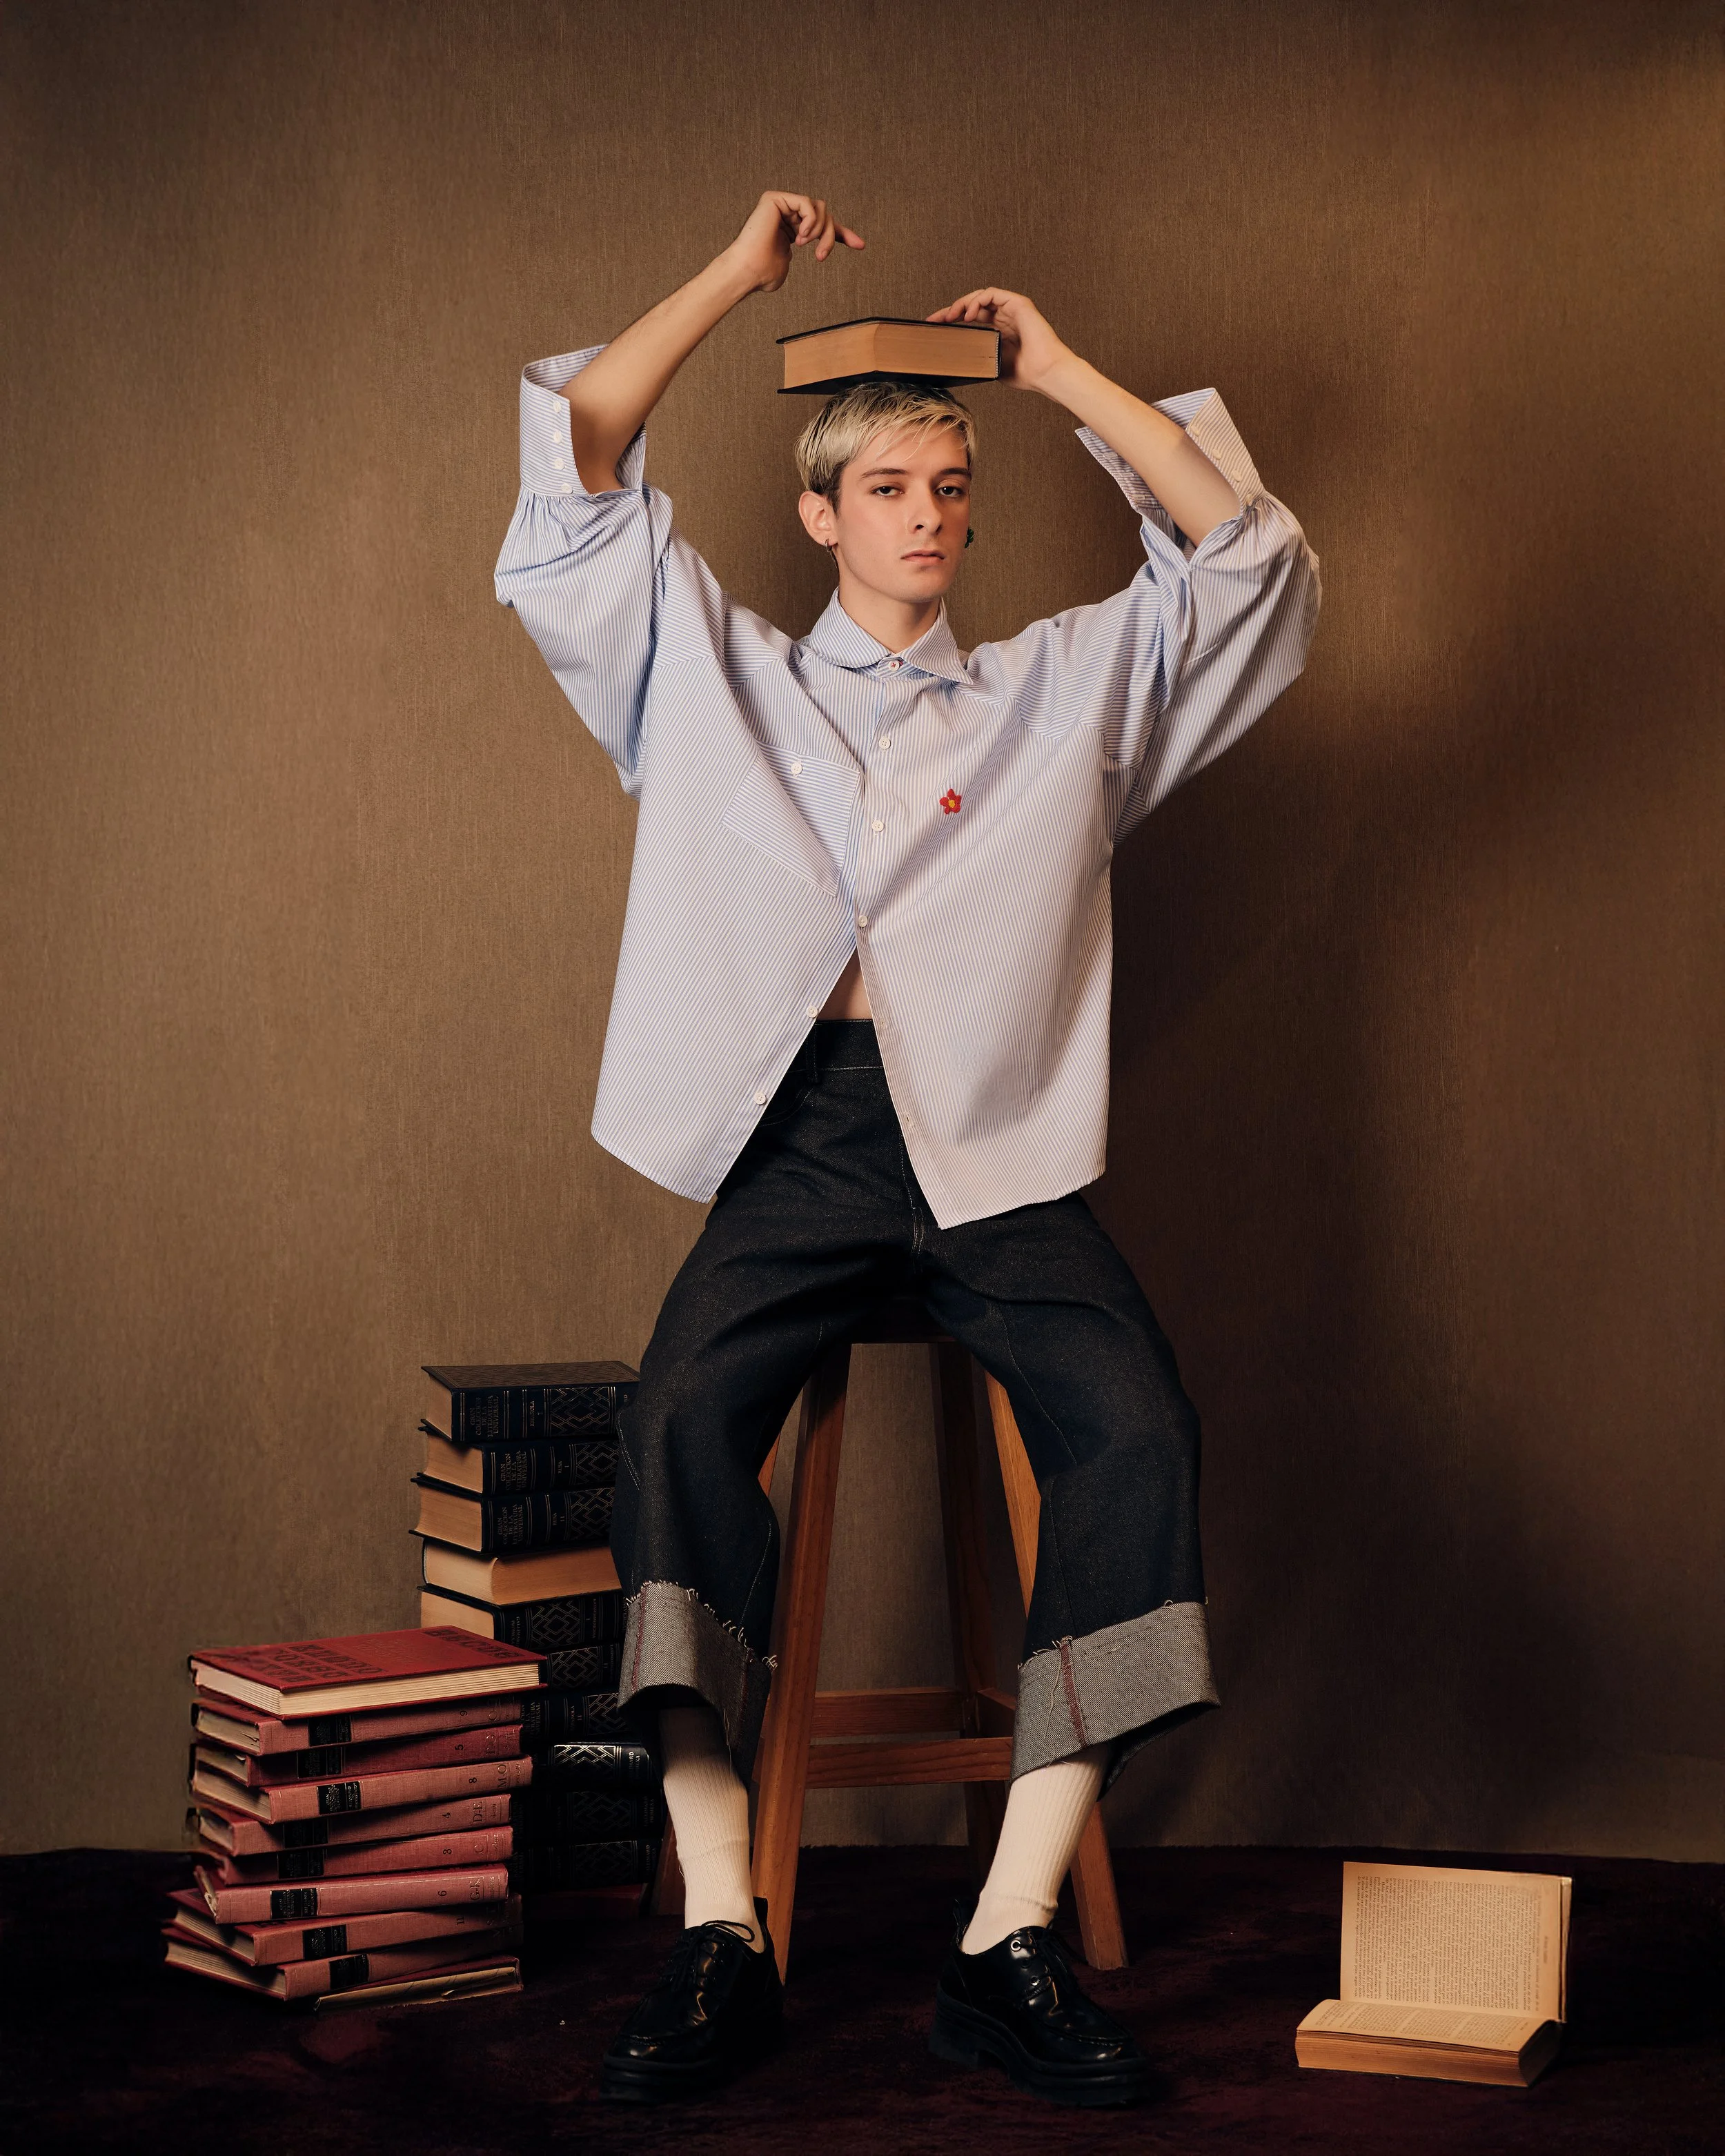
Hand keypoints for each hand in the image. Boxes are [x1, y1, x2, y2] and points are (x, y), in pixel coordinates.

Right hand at [724, 191, 864, 295]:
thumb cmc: (763, 274)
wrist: (747, 272)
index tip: (860, 245)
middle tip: (822, 257)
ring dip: (821, 231)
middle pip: (825, 215)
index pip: (823, 225)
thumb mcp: (789, 265)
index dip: (842, 233)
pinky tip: (800, 237)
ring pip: (819, 208)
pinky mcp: (775, 198)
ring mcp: (780, 204)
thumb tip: (816, 250)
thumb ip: (802, 254)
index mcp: (792, 229)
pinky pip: (807, 203)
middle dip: (830, 236)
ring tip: (808, 248)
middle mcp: (786, 213)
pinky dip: (810, 221)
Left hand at [926, 288, 1070, 393]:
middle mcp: (1005, 316)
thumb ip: (979, 357)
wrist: (1046, 373)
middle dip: (951, 309)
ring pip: (981, 296)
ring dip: (962, 303)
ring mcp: (1012, 308)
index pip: (972, 318)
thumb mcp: (993, 365)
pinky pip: (992, 293)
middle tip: (934, 320)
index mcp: (1000, 329)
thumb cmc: (1026, 373)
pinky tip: (968, 315)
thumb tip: (957, 360)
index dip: (953, 319)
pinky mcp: (1018, 303)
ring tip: (950, 317)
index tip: (935, 326)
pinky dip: (977, 301)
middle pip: (973, 305)